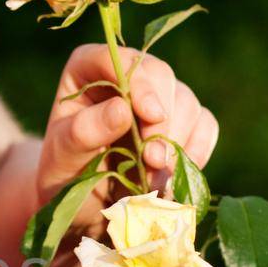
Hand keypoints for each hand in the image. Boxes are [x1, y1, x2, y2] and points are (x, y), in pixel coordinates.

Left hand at [36, 42, 219, 234]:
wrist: (85, 208)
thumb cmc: (65, 176)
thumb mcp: (62, 158)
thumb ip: (83, 132)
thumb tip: (121, 108)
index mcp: (88, 70)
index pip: (117, 58)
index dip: (139, 84)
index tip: (151, 116)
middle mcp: (127, 77)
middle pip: (160, 76)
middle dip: (162, 120)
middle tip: (153, 160)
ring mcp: (159, 97)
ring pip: (186, 102)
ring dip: (176, 144)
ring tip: (154, 182)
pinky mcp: (184, 122)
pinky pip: (205, 126)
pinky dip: (195, 153)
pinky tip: (174, 179)